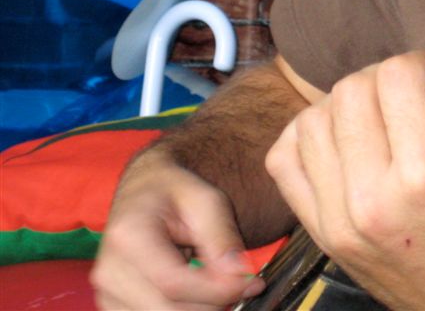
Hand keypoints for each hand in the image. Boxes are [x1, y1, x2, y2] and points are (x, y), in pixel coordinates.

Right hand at [91, 147, 264, 309]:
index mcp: (128, 237)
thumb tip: (239, 278)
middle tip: (244, 286)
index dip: (218, 291)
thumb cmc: (175, 190)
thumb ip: (222, 238)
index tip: (252, 284)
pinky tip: (202, 293)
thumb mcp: (207, 200)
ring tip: (221, 284)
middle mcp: (110, 270)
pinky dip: (186, 310)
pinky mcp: (114, 306)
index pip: (174, 284)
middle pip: (168, 310)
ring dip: (202, 308)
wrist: (145, 189)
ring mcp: (108, 293)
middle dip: (214, 304)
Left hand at [265, 0, 424, 309]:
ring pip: (312, 119)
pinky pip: (287, 161)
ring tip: (387, 120)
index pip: (395, 75)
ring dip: (350, 104)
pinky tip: (348, 142)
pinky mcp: (325, 236)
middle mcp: (372, 199)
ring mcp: (340, 221)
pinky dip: (310, 138)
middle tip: (422, 98)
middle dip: (390, 79)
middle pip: (350, 89)